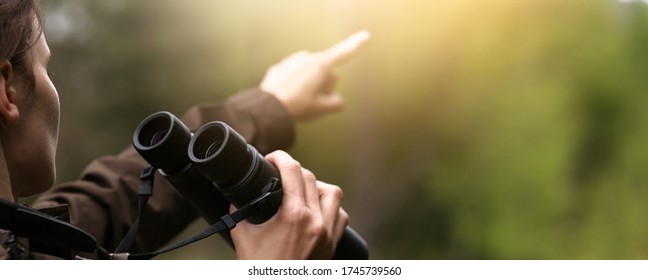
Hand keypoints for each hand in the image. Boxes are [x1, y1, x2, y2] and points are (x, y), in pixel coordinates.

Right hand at [230, 150, 348, 258]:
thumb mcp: (243, 236)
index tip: (272, 158)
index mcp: (293, 216)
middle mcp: (315, 222)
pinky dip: (330, 208)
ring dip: (317, 187)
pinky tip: (317, 209)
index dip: (280, 157)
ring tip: (302, 190)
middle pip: (310, 178)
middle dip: (293, 171)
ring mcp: (327, 233)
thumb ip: (240, 211)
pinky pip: (341, 216)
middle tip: (280, 174)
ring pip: (333, 193)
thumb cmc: (260, 267)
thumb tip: (236, 195)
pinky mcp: (332, 244)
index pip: (292, 171)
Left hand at [260, 30, 369, 121]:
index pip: (343, 54)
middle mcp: (307, 58)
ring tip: (299, 101)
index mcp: (321, 66)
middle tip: (314, 102)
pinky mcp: (280, 68)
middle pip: (326, 72)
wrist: (268, 109)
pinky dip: (295, 86)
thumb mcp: (322, 108)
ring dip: (310, 85)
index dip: (355, 45)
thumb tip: (337, 100)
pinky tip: (288, 98)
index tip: (365, 36)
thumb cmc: (298, 107)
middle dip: (325, 85)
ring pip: (310, 74)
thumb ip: (337, 103)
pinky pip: (295, 76)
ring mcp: (292, 61)